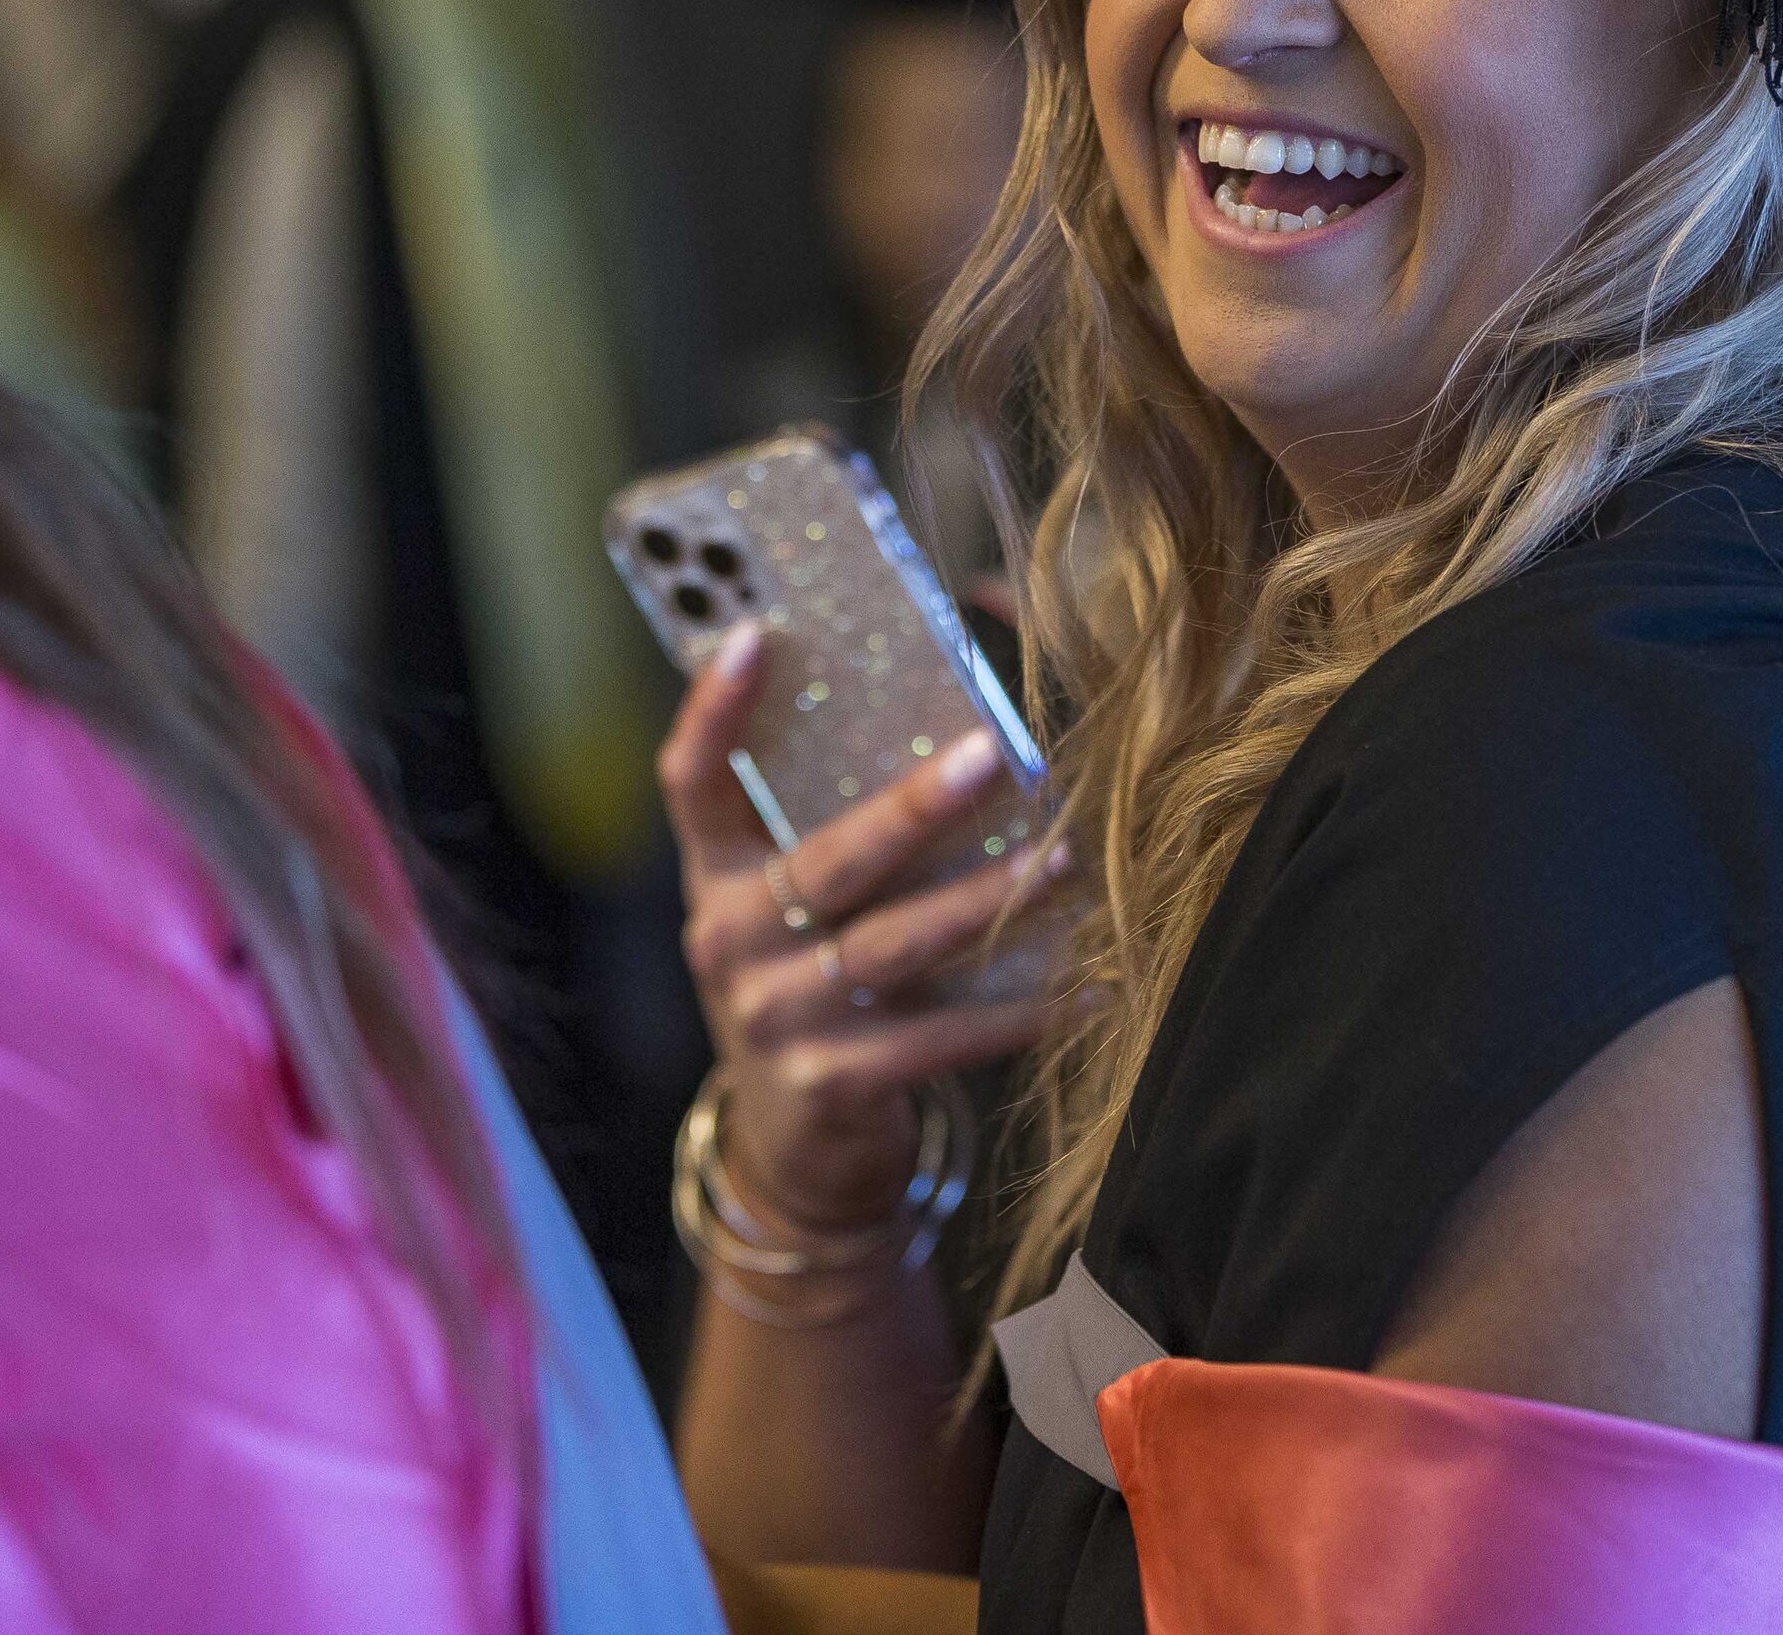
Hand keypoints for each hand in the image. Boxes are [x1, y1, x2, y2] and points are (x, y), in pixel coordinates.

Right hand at [662, 623, 1067, 1228]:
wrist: (795, 1148)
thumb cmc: (815, 987)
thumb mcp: (790, 910)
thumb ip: (834, 826)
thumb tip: (949, 712)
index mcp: (717, 879)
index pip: (691, 782)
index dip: (714, 710)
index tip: (754, 635)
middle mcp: (732, 943)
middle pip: (827, 860)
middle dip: (913, 807)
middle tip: (993, 754)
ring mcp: (778, 1018)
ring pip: (895, 944)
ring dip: (988, 901)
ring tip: (1064, 858)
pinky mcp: (835, 1083)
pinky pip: (945, 1036)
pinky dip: (1023, 1012)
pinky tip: (1090, 984)